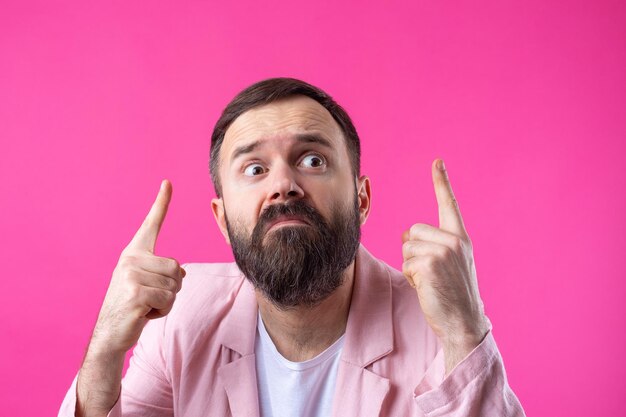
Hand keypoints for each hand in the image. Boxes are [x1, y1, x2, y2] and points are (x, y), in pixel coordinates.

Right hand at [90, 179, 184, 354]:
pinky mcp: (136, 292)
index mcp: (133, 254)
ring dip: (166, 301)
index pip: (151, 225)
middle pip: (177, 267)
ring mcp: (131, 275)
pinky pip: (169, 299)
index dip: (161, 203)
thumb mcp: (148, 286)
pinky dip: (162, 311)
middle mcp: (130, 260)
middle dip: (171, 288)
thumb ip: (163, 274)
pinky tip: (143, 313)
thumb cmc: (131, 308)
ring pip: (175, 285)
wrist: (110, 334)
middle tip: (149, 298)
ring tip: (145, 305)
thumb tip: (181, 274)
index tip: (167, 182)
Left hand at [402, 159, 489, 373]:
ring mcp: (443, 252)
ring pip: (406, 247)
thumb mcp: (447, 265)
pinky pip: (406, 263)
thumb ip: (430, 245)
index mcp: (460, 238)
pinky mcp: (430, 264)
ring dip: (411, 266)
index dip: (442, 182)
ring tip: (430, 281)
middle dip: (413, 251)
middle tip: (430, 273)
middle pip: (413, 231)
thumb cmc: (452, 294)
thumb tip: (405, 235)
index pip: (449, 204)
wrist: (463, 321)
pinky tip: (427, 288)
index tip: (437, 162)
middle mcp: (454, 241)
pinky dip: (411, 277)